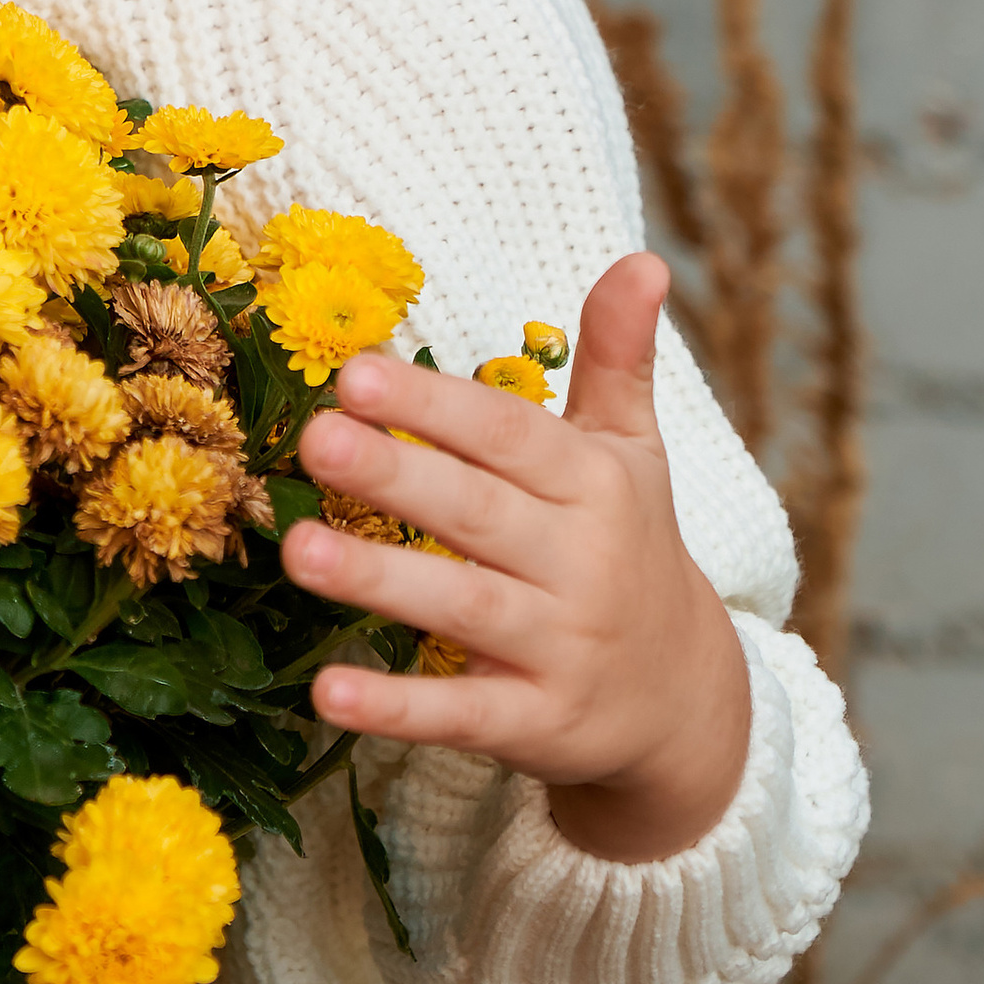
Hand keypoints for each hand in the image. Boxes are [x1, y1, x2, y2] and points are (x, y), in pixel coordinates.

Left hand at [280, 253, 752, 864]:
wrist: (688, 702)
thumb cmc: (630, 550)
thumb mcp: (632, 454)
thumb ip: (618, 359)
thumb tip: (644, 258)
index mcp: (593, 486)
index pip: (506, 437)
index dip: (434, 405)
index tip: (354, 373)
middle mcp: (582, 563)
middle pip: (477, 512)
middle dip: (395, 473)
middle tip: (312, 439)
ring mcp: (561, 648)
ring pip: (462, 608)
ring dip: (378, 581)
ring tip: (295, 550)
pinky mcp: (539, 726)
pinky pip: (463, 715)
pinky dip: (397, 708)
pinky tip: (326, 690)